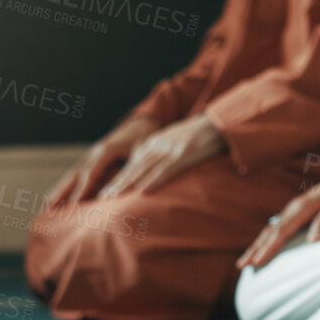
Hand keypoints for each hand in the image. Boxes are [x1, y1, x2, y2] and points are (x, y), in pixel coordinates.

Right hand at [47, 116, 158, 207]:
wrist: (140, 124)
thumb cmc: (143, 139)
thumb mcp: (141, 154)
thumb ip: (130, 171)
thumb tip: (120, 191)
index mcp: (105, 151)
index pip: (90, 175)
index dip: (81, 192)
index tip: (73, 207)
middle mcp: (94, 153)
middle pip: (75, 175)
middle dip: (63, 192)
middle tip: (49, 209)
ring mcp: (91, 156)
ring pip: (72, 175)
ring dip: (59, 189)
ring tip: (47, 205)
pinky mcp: (92, 160)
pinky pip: (77, 174)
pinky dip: (66, 186)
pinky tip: (58, 197)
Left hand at [97, 115, 225, 199]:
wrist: (218, 122)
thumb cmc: (200, 134)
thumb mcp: (176, 141)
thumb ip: (162, 152)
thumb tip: (152, 168)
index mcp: (156, 142)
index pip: (134, 162)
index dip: (120, 177)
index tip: (107, 190)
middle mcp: (159, 145)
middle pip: (134, 166)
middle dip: (117, 182)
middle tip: (102, 197)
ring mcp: (170, 149)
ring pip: (144, 169)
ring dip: (127, 184)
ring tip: (114, 196)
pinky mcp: (184, 154)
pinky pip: (165, 170)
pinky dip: (152, 181)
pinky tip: (141, 191)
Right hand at [238, 182, 319, 268]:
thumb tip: (313, 240)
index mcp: (303, 206)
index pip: (283, 230)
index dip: (270, 247)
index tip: (259, 261)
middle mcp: (293, 209)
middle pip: (271, 232)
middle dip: (257, 249)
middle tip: (244, 266)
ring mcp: (293, 212)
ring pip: (270, 231)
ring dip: (256, 246)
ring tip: (243, 263)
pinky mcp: (296, 216)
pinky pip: (276, 230)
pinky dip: (265, 241)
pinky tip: (259, 251)